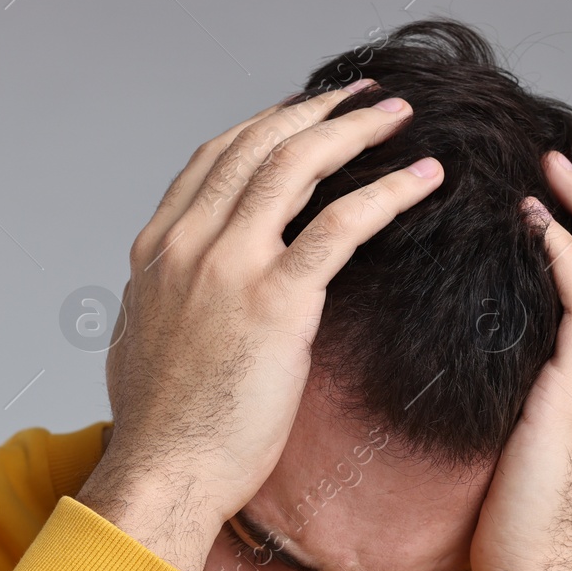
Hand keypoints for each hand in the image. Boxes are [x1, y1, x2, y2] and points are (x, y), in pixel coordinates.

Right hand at [77, 82, 444, 570]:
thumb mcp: (145, 344)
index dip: (264, 126)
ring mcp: (229, 266)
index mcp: (156, 252)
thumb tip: (185, 297)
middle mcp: (188, 244)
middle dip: (316, 110)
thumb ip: (169, 302)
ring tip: (398, 116)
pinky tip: (425, 177)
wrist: (165, 473)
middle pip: (257, 146)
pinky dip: (389, 191)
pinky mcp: (277, 301)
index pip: (213, 160)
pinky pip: (344, 224)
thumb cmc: (163, 429)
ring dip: (355, 130)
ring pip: (298, 166)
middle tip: (362, 97)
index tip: (304, 113)